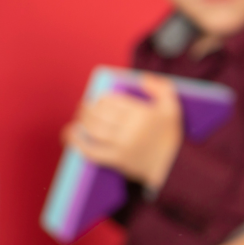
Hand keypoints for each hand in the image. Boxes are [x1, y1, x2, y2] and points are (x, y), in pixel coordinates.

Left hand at [63, 75, 184, 190]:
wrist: (173, 166)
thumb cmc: (170, 135)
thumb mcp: (172, 107)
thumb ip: (161, 88)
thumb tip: (143, 78)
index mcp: (141, 113)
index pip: (111, 101)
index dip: (101, 99)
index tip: (99, 100)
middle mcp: (130, 129)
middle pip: (99, 114)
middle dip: (87, 108)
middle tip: (83, 106)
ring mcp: (122, 145)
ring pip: (93, 130)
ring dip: (81, 122)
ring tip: (78, 118)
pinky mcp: (117, 160)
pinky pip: (92, 151)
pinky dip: (77, 143)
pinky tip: (69, 135)